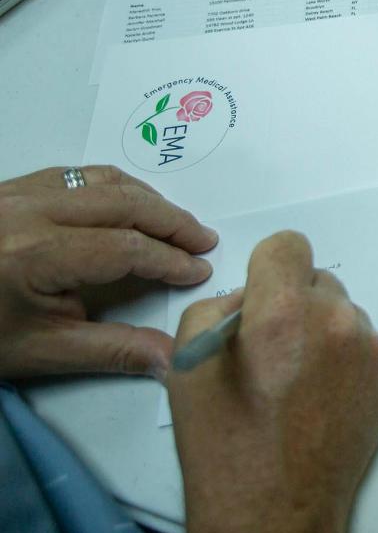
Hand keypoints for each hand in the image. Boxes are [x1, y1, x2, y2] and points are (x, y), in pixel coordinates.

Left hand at [0, 165, 216, 379]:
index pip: (125, 248)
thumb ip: (113, 350)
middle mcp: (28, 212)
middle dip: (171, 221)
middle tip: (204, 241)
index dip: (169, 260)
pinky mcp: (9, 186)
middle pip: (122, 202)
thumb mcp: (42, 352)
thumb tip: (175, 357)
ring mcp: (15, 192)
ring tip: (177, 223)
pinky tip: (129, 205)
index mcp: (36, 255)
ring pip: (101, 180)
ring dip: (147, 199)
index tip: (198, 273)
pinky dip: (113, 187)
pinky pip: (74, 174)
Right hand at [168, 231, 377, 532]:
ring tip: (293, 381)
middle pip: (316, 282)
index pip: (288, 247)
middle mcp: (334, 322)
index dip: (268, 269)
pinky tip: (316, 398)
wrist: (275, 510)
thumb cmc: (226, 445)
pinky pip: (361, 348)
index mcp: (282, 312)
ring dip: (319, 333)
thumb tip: (248, 300)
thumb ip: (217, 308)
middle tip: (269, 350)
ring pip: (341, 315)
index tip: (261, 295)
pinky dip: (341, 361)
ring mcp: (368, 351)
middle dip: (293, 304)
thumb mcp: (187, 362)